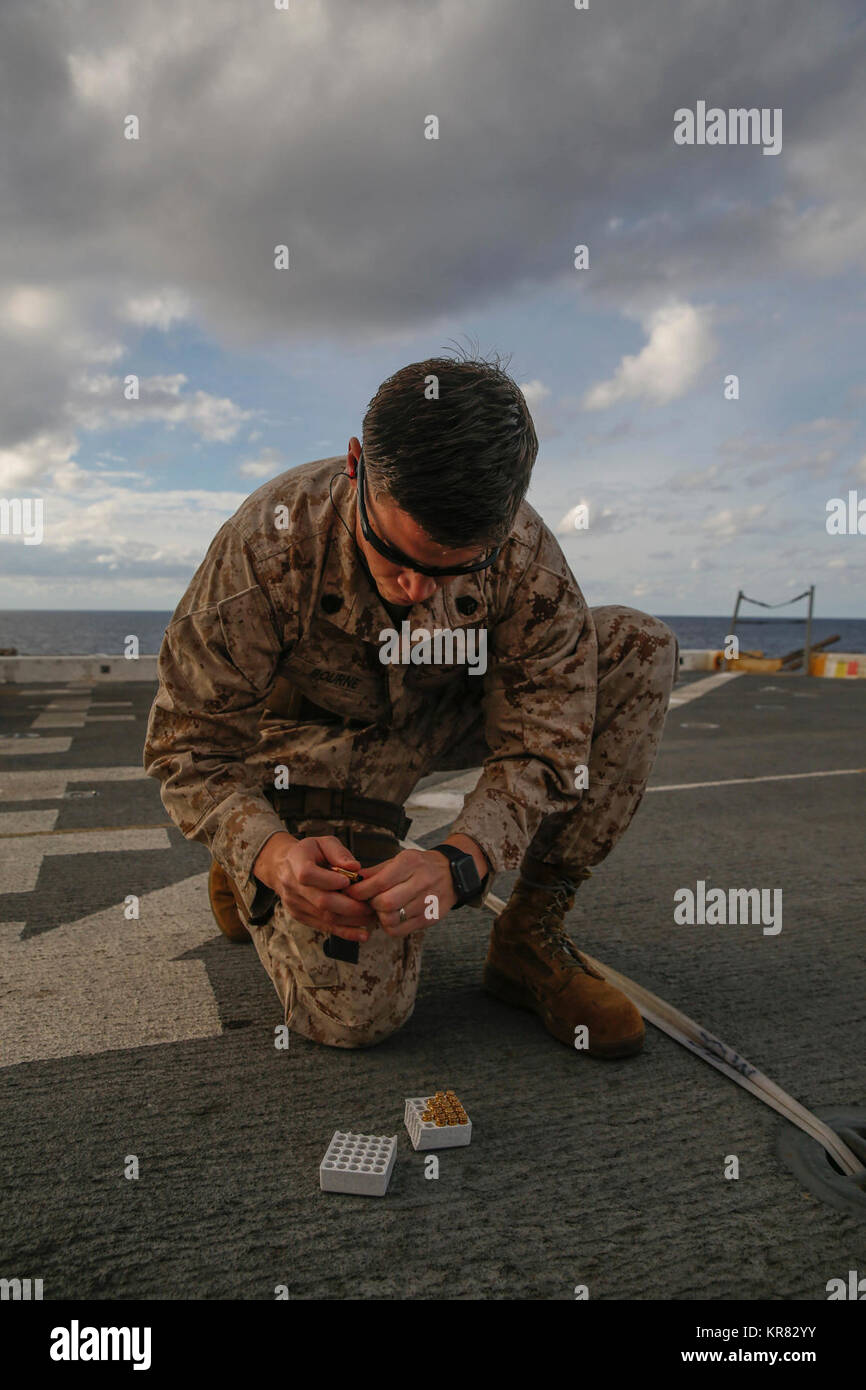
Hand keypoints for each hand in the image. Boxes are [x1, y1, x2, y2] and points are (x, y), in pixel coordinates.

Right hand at [252, 831, 378, 941]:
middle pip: (321, 901)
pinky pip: (325, 927)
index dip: (329, 880)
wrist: (284, 867)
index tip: (349, 881)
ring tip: (372, 917)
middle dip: (350, 905)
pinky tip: (362, 934)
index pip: (308, 874)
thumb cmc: (310, 852)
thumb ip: (339, 852)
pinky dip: (345, 932)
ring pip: (325, 917)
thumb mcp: (323, 842)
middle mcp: (292, 885)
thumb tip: (355, 868)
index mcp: (296, 862)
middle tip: (371, 905)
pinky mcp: (301, 916)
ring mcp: (295, 904)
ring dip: (352, 920)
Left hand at [344, 848, 456, 936]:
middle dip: (371, 905)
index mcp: (410, 863)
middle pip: (386, 903)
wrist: (452, 874)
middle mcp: (422, 881)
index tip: (351, 893)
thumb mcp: (399, 860)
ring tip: (381, 909)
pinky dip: (390, 926)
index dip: (361, 891)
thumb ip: (375, 872)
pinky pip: (401, 930)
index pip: (380, 882)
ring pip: (393, 919)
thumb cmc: (419, 866)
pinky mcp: (431, 918)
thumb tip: (350, 880)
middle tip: (369, 902)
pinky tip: (391, 917)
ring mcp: (428, 902)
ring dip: (380, 917)